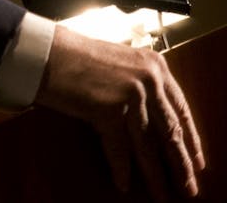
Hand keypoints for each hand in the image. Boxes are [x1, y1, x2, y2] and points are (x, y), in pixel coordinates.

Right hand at [34, 24, 204, 200]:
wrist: (44, 51)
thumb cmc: (72, 55)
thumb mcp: (117, 63)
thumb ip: (137, 84)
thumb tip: (146, 118)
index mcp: (154, 65)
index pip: (180, 108)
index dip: (190, 138)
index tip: (196, 160)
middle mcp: (148, 80)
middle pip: (169, 131)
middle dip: (179, 163)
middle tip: (188, 186)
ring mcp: (131, 95)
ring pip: (148, 145)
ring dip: (155, 174)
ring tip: (161, 194)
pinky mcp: (110, 110)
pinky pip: (119, 148)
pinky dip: (121, 168)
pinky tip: (123, 183)